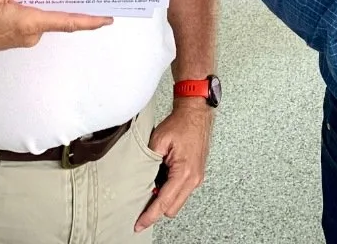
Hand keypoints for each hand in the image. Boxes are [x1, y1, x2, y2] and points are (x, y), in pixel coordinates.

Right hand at [0, 0, 111, 57]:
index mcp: (30, 23)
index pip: (69, 22)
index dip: (91, 21)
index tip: (108, 19)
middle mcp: (29, 35)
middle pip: (55, 14)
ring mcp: (20, 38)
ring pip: (38, 14)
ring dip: (38, 0)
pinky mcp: (11, 37)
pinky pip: (27, 18)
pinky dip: (27, 6)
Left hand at [135, 100, 212, 231]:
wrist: (197, 113)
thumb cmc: (181, 123)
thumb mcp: (159, 141)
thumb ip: (149, 162)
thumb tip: (140, 179)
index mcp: (185, 172)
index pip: (164, 202)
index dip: (150, 215)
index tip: (139, 224)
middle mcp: (194, 179)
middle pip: (172, 209)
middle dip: (156, 210)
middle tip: (140, 206)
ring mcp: (197, 177)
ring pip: (177, 202)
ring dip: (164, 200)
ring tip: (150, 188)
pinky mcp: (196, 174)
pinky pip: (182, 191)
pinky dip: (170, 191)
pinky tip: (161, 180)